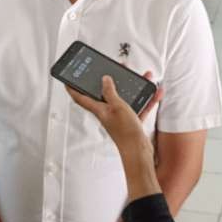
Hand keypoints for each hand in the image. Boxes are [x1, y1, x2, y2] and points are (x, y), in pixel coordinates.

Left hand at [68, 74, 164, 200]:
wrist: (139, 151)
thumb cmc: (125, 132)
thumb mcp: (116, 106)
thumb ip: (110, 92)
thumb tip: (104, 80)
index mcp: (100, 109)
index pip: (80, 97)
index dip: (73, 88)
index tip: (68, 80)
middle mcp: (108, 112)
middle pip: (106, 94)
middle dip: (110, 81)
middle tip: (113, 70)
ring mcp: (120, 116)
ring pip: (126, 98)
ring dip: (133, 88)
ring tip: (141, 77)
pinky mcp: (132, 121)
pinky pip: (139, 106)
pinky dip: (146, 99)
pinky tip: (154, 92)